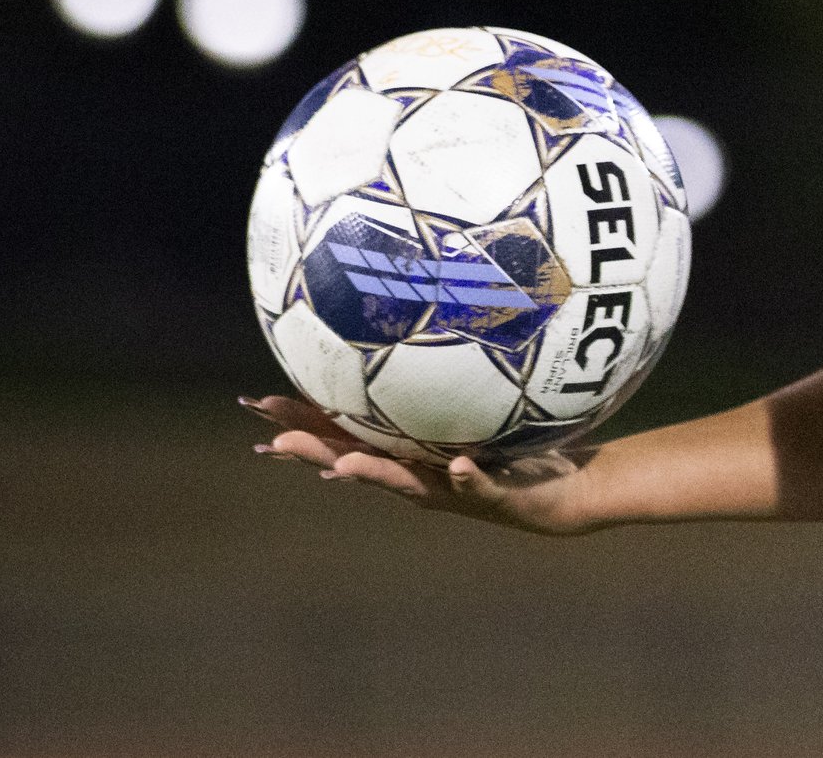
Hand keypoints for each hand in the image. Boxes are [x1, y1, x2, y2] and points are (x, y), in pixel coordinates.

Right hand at [242, 394, 593, 535]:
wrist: (568, 490)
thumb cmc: (518, 443)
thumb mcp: (476, 405)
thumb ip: (447, 377)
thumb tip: (420, 324)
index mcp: (410, 451)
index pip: (344, 432)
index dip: (300, 420)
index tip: (255, 404)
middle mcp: (423, 476)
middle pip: (357, 462)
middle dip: (315, 451)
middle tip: (273, 441)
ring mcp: (456, 490)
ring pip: (407, 484)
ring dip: (375, 475)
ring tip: (342, 466)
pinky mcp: (497, 498)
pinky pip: (483, 486)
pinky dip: (470, 477)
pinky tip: (462, 467)